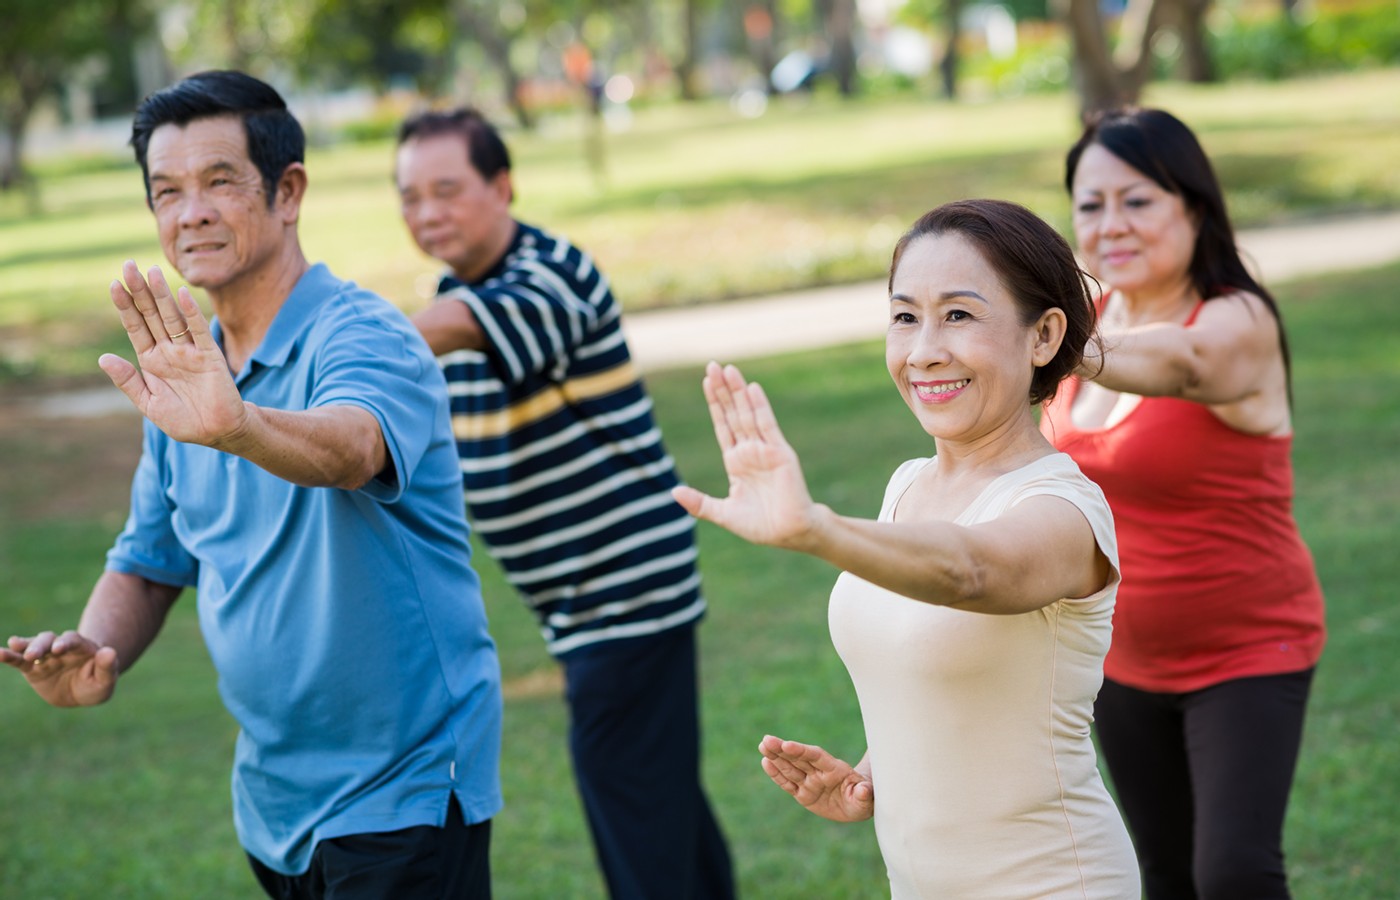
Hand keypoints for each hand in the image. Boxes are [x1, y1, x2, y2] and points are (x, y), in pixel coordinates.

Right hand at [2, 631, 118, 706]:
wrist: (83, 691)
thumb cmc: (98, 682)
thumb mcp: (106, 679)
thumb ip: (107, 665)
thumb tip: (109, 651)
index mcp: (82, 647)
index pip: (72, 640)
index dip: (65, 643)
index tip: (59, 649)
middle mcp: (61, 647)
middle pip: (49, 640)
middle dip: (42, 645)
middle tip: (34, 654)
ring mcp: (46, 656)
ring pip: (33, 646)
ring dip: (24, 645)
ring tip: (13, 644)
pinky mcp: (32, 668)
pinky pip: (19, 661)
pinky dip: (9, 657)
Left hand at [99, 261, 249, 445]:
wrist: (217, 432)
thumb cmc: (183, 420)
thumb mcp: (149, 403)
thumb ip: (128, 381)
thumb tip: (103, 358)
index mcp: (151, 360)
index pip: (135, 326)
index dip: (124, 306)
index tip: (113, 285)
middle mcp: (169, 350)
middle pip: (152, 315)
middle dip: (139, 291)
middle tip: (128, 265)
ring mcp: (189, 351)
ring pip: (172, 317)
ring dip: (161, 295)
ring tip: (151, 272)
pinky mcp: (210, 356)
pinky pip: (199, 331)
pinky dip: (191, 313)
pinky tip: (181, 295)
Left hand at [671, 362, 819, 548]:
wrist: (789, 534)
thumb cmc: (760, 526)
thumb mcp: (723, 513)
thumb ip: (699, 503)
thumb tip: (673, 491)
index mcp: (736, 462)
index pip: (722, 426)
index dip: (715, 404)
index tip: (706, 382)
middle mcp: (750, 451)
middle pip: (733, 413)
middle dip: (723, 390)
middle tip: (712, 365)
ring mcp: (765, 449)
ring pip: (748, 414)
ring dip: (738, 392)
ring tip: (728, 369)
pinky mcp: (780, 452)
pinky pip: (767, 425)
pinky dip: (759, 406)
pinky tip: (751, 388)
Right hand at [758, 734, 873, 821]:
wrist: (856, 803)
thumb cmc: (864, 797)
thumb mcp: (867, 797)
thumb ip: (864, 793)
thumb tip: (864, 790)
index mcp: (835, 769)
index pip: (816, 757)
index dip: (801, 751)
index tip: (787, 745)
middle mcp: (819, 773)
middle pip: (798, 759)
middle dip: (782, 749)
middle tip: (766, 740)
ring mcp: (810, 782)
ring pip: (790, 768)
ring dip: (776, 757)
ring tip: (763, 746)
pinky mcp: (803, 793)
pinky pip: (788, 783)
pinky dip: (776, 774)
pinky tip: (766, 762)